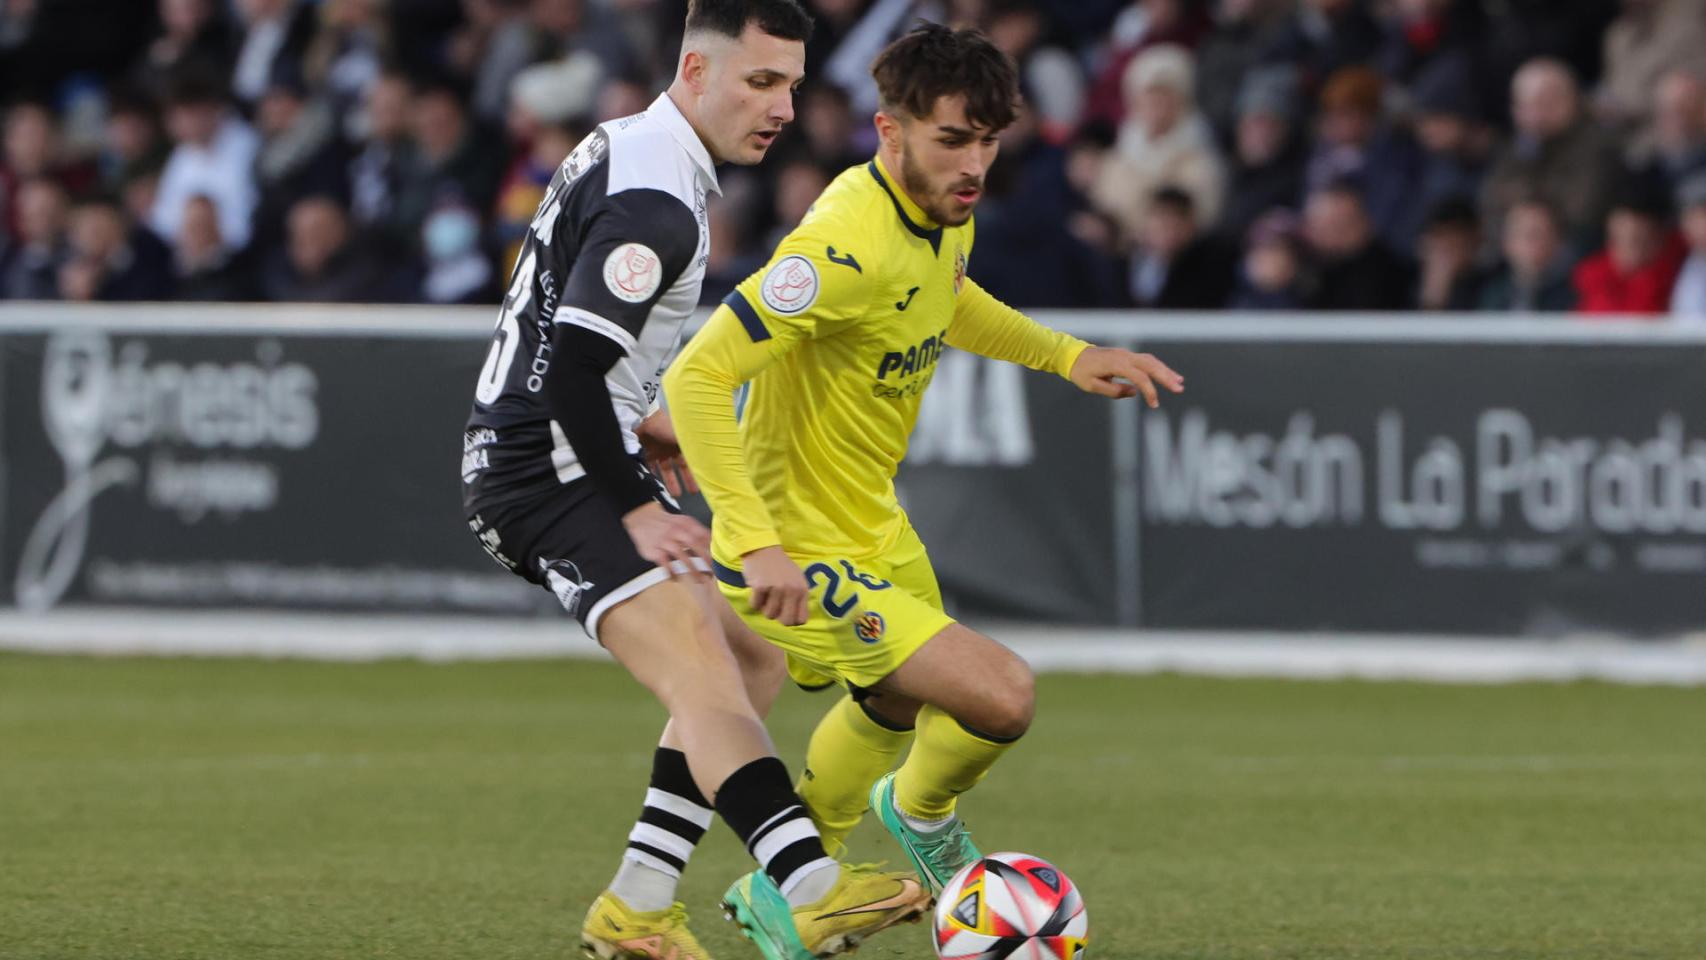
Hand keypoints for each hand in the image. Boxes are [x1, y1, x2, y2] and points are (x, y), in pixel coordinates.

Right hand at [622, 502, 709, 575]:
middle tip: (713, 572)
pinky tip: (676, 579)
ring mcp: (665, 540)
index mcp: (686, 523)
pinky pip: (664, 563)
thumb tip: (715, 545)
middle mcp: (676, 530)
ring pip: (680, 555)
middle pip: (694, 544)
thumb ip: (697, 532)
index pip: (703, 534)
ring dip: (692, 569)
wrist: (642, 519)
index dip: (712, 547)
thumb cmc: (668, 524)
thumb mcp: (683, 522)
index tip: (720, 559)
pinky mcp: (654, 550)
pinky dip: (671, 572)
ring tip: (700, 580)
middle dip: (705, 559)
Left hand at [635, 410, 696, 499]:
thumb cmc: (665, 428)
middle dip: (685, 479)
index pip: (691, 460)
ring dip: (670, 481)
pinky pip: (650, 467)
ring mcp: (658, 450)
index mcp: (682, 442)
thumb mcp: (683, 438)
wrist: (642, 419)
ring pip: (666, 469)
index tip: (703, 484)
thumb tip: (712, 462)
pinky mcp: (645, 453)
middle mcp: (671, 447)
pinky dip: (653, 476)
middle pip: (680, 466)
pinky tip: (656, 487)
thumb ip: (695, 450)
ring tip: (675, 495)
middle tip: (691, 494)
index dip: (697, 471)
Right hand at [742, 545, 809, 625]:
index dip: (792, 620)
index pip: (802, 619)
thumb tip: (796, 619)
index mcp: (803, 590)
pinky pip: (755, 606)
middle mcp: (792, 591)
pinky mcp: (761, 587)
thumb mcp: (797, 579)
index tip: (785, 614)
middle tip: (773, 607)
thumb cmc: (780, 565)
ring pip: (769, 615)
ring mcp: (776, 589)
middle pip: (786, 622)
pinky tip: (757, 589)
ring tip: (765, 595)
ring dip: (764, 608)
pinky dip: (754, 600)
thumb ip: (799, 597)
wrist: (763, 548)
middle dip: (778, 618)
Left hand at [1068, 347, 1184, 407]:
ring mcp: (1126, 353)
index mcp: (1116, 364)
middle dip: (1166, 377)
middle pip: (1150, 365)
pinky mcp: (1126, 355)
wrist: (1072, 355)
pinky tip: (1166, 375)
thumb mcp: (1092, 386)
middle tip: (1179, 388)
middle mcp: (1124, 356)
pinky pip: (1146, 360)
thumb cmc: (1080, 372)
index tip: (1154, 404)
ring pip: (1151, 361)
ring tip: (1179, 382)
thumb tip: (1134, 392)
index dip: (1149, 391)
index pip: (1139, 377)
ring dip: (1165, 371)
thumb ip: (1114, 391)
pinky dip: (1157, 367)